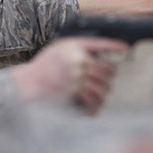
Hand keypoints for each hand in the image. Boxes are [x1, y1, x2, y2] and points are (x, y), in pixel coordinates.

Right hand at [11, 37, 127, 114]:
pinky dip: (95, 107)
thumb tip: (96, 56)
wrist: (26, 84)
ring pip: (103, 87)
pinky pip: (94, 101)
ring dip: (103, 94)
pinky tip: (93, 108)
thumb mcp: (57, 50)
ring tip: (99, 96)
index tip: (125, 49)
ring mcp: (77, 76)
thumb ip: (76, 50)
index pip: (99, 44)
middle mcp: (77, 59)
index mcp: (72, 46)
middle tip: (106, 81)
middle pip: (106, 69)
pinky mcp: (75, 92)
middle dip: (108, 77)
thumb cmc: (41, 68)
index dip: (114, 46)